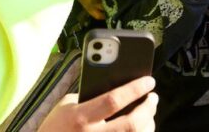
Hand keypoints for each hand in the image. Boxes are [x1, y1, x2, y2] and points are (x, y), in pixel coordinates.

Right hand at [39, 77, 157, 131]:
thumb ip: (89, 96)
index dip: (135, 89)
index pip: (114, 100)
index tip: (149, 81)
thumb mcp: (66, 106)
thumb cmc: (55, 127)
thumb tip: (117, 86)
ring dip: (149, 124)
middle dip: (148, 108)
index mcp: (81, 118)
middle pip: (132, 123)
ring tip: (149, 113)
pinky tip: (143, 129)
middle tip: (153, 97)